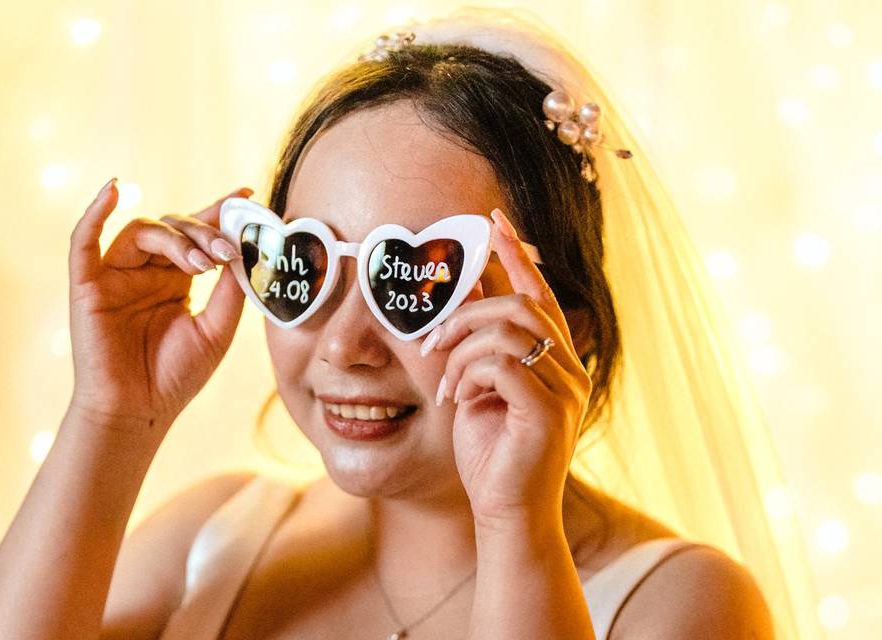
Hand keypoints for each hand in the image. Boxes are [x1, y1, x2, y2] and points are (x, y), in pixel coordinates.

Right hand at [67, 178, 252, 431]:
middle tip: (227, 250)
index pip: (197, 235)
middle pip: (174, 228)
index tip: (247, 196)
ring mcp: (115, 277)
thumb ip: (230, 289)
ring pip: (142, 232)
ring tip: (202, 261)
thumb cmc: (176, 376)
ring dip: (176, 238)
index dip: (219, 213)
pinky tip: (113, 190)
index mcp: (175, 281)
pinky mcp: (88, 286)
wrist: (139, 412)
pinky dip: (95, 212)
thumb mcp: (217, 329)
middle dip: (205, 233)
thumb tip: (246, 250)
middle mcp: (145, 273)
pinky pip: (83, 241)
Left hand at [423, 208, 592, 529]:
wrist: (507, 512)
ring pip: (509, 331)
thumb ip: (480, 346)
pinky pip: (502, 365)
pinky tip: (457, 400)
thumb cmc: (492, 451)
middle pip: (522, 304)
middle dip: (468, 313)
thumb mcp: (481, 387)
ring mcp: (565, 389)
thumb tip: (461, 297)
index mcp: (557, 360)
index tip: (492, 220)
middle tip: (433, 341)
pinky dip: (469, 375)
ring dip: (463, 350)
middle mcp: (570, 368)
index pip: (539, 293)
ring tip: (445, 384)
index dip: (515, 254)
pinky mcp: (548, 411)